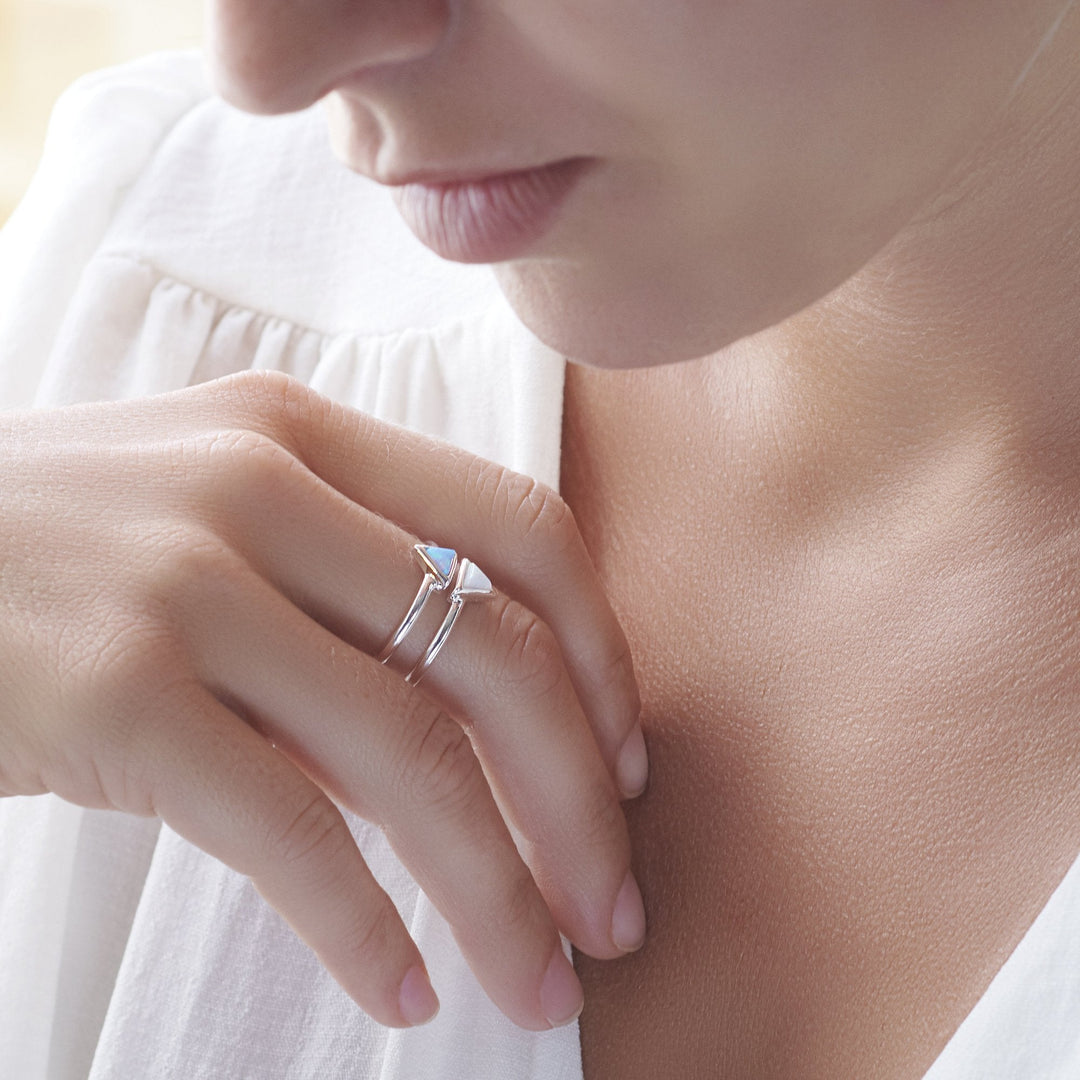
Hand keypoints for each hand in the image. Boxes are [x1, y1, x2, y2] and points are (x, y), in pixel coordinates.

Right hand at [0, 371, 645, 1029]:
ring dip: (497, 889)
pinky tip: (397, 986)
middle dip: (579, 800)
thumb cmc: (55, 550)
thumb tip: (471, 758)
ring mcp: (187, 584)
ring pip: (411, 754)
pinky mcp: (113, 692)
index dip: (600, 655)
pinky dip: (361, 924)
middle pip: (494, 653)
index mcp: (305, 435)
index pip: (522, 527)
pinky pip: (288, 830)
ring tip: (538, 980)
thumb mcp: (207, 528)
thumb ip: (339, 617)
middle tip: (615, 910)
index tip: (627, 765)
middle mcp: (262, 489)